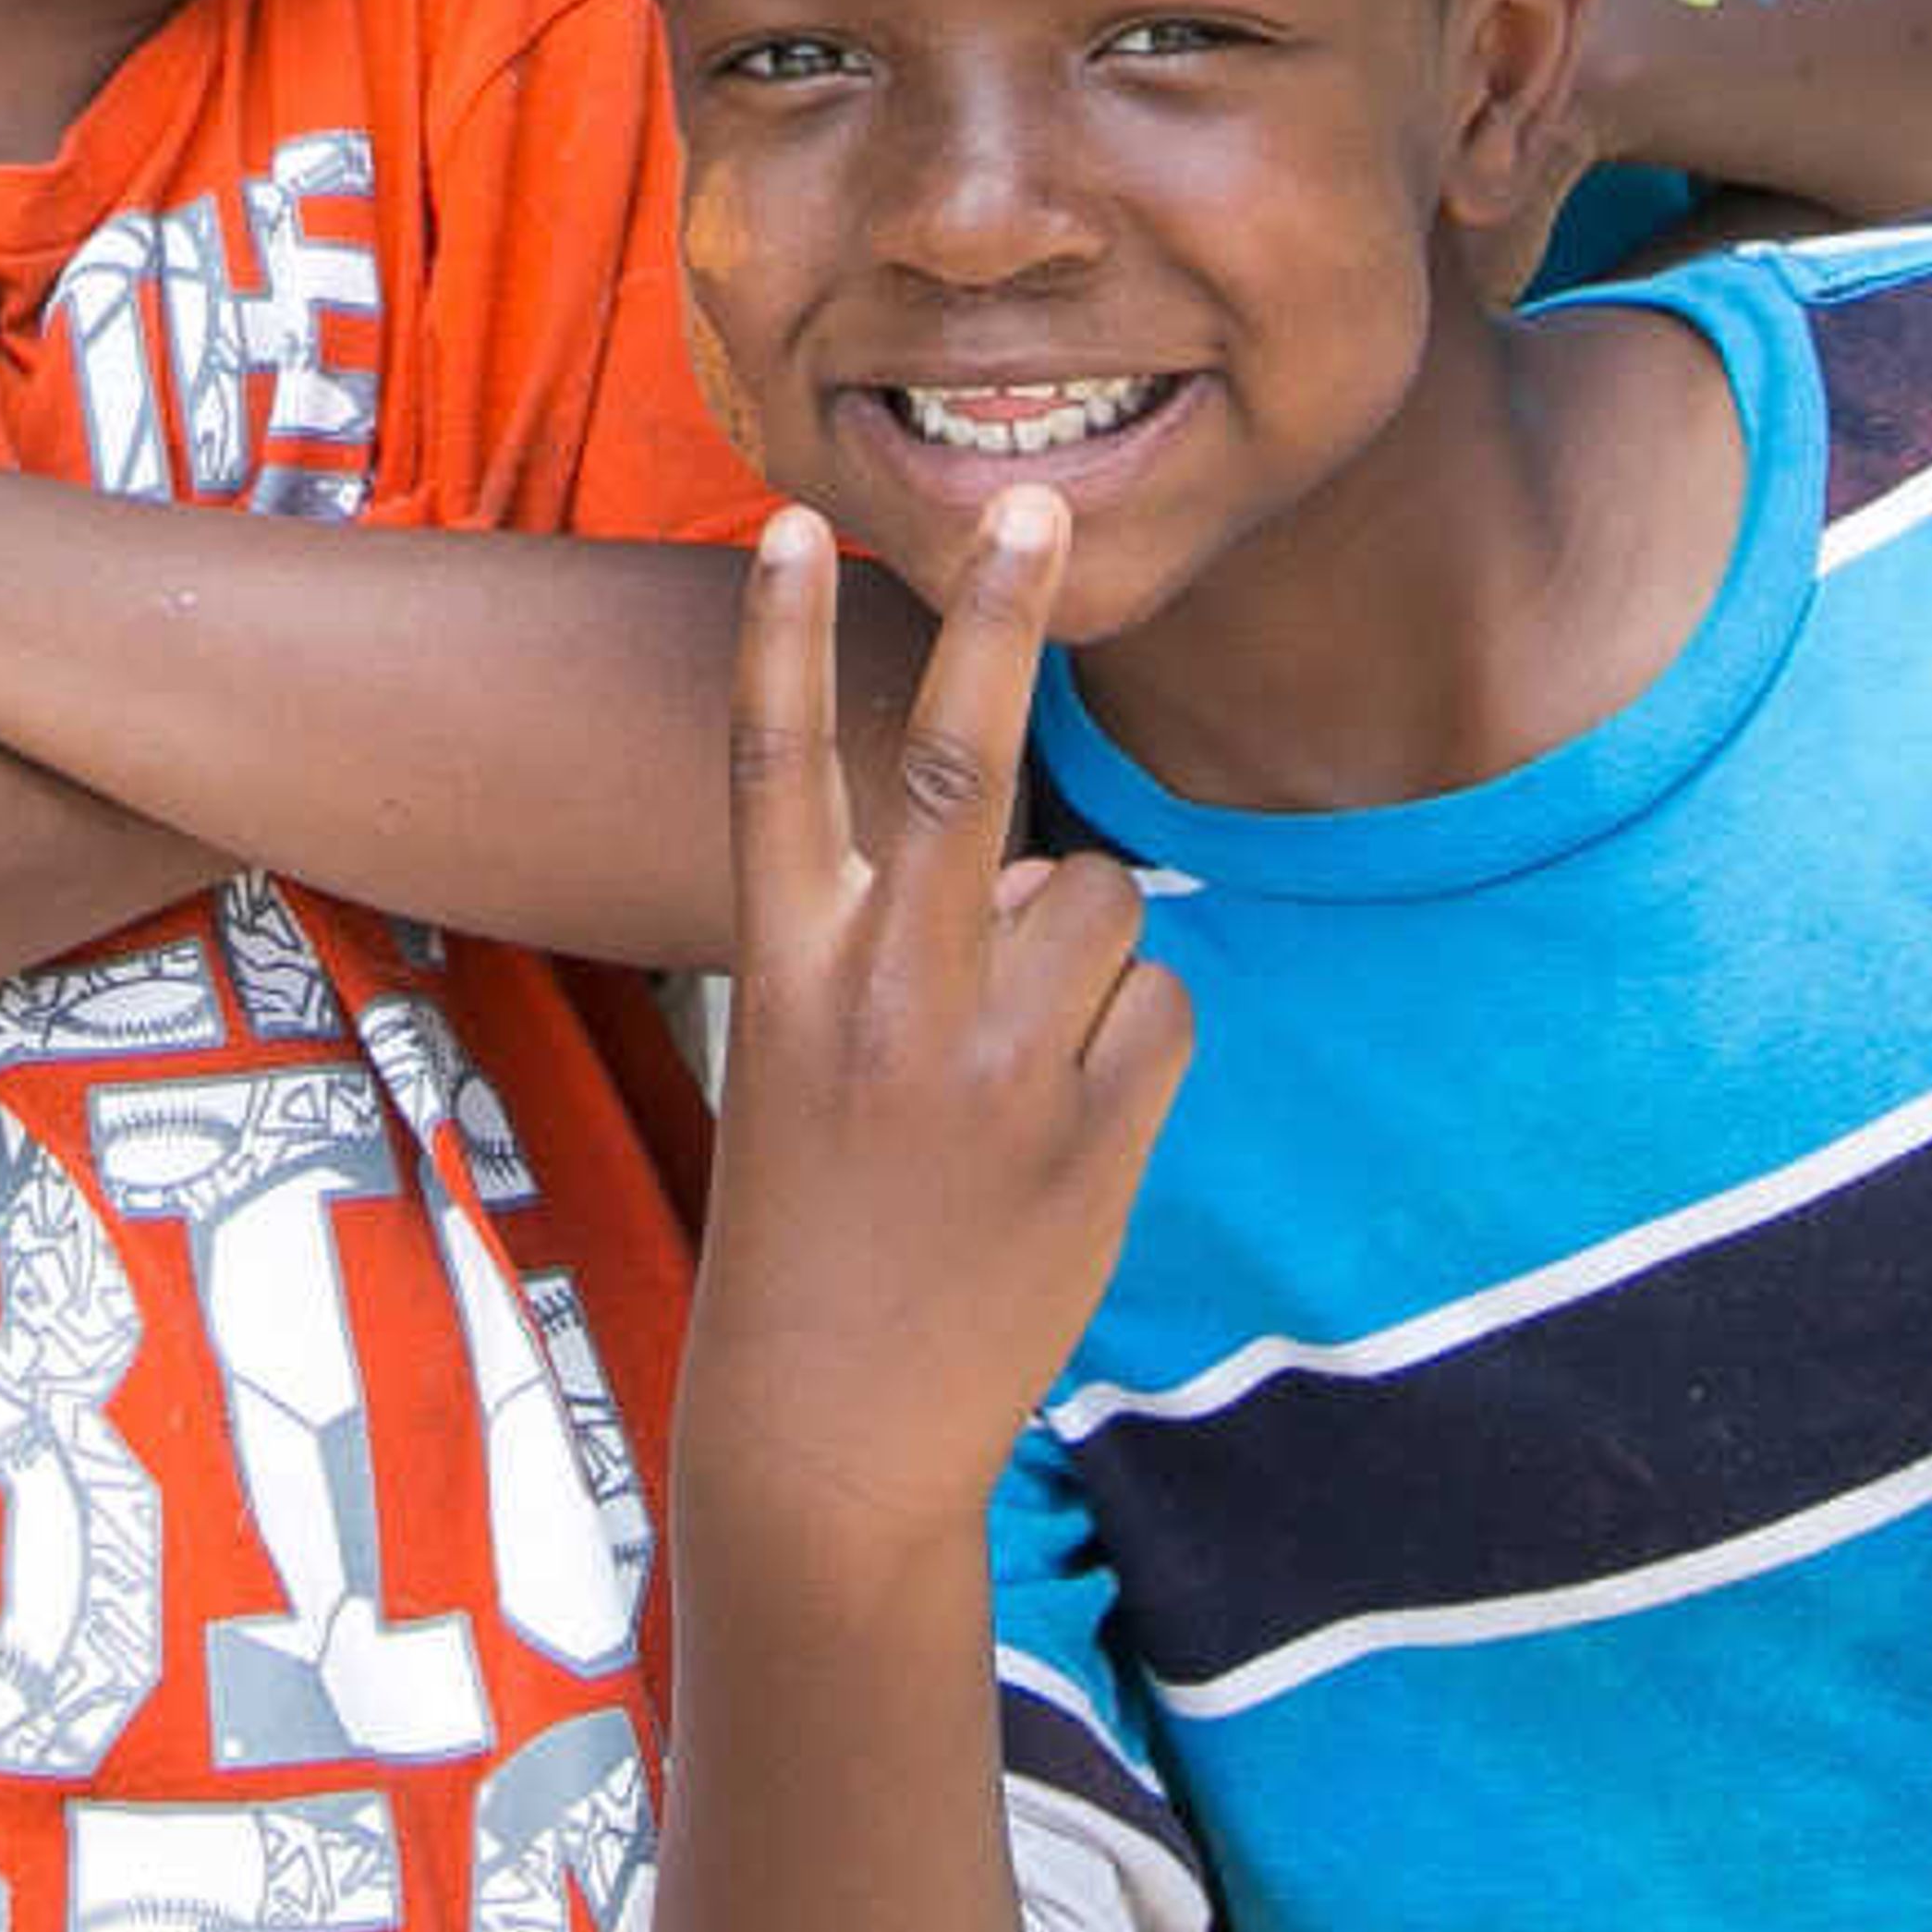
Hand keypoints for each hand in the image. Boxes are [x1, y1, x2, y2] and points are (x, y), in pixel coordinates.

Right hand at [681, 498, 1185, 1607]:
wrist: (833, 1427)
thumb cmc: (816, 1224)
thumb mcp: (814, 1062)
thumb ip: (919, 945)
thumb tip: (1043, 871)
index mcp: (787, 972)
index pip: (771, 769)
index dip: (776, 638)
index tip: (787, 517)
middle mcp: (882, 997)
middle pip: (950, 763)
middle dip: (996, 620)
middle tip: (1036, 504)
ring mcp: (989, 1065)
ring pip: (1100, 896)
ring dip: (1088, 948)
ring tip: (1022, 1064)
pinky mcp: (1089, 1135)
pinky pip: (1161, 1008)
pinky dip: (1136, 1041)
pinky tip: (1071, 1129)